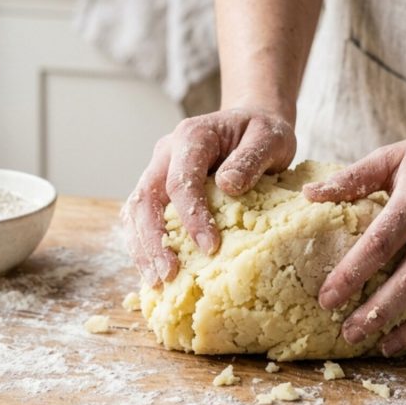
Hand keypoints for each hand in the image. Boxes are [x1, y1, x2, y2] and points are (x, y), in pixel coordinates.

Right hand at [122, 107, 295, 286]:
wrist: (251, 123)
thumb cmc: (262, 132)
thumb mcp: (270, 138)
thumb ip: (251, 158)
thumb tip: (228, 185)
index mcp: (191, 136)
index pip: (180, 180)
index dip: (191, 216)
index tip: (210, 247)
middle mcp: (166, 153)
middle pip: (145, 198)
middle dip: (153, 239)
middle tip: (168, 275)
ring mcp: (158, 171)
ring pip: (135, 210)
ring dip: (142, 247)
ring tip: (156, 281)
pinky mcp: (160, 190)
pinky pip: (141, 218)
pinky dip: (144, 245)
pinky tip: (154, 272)